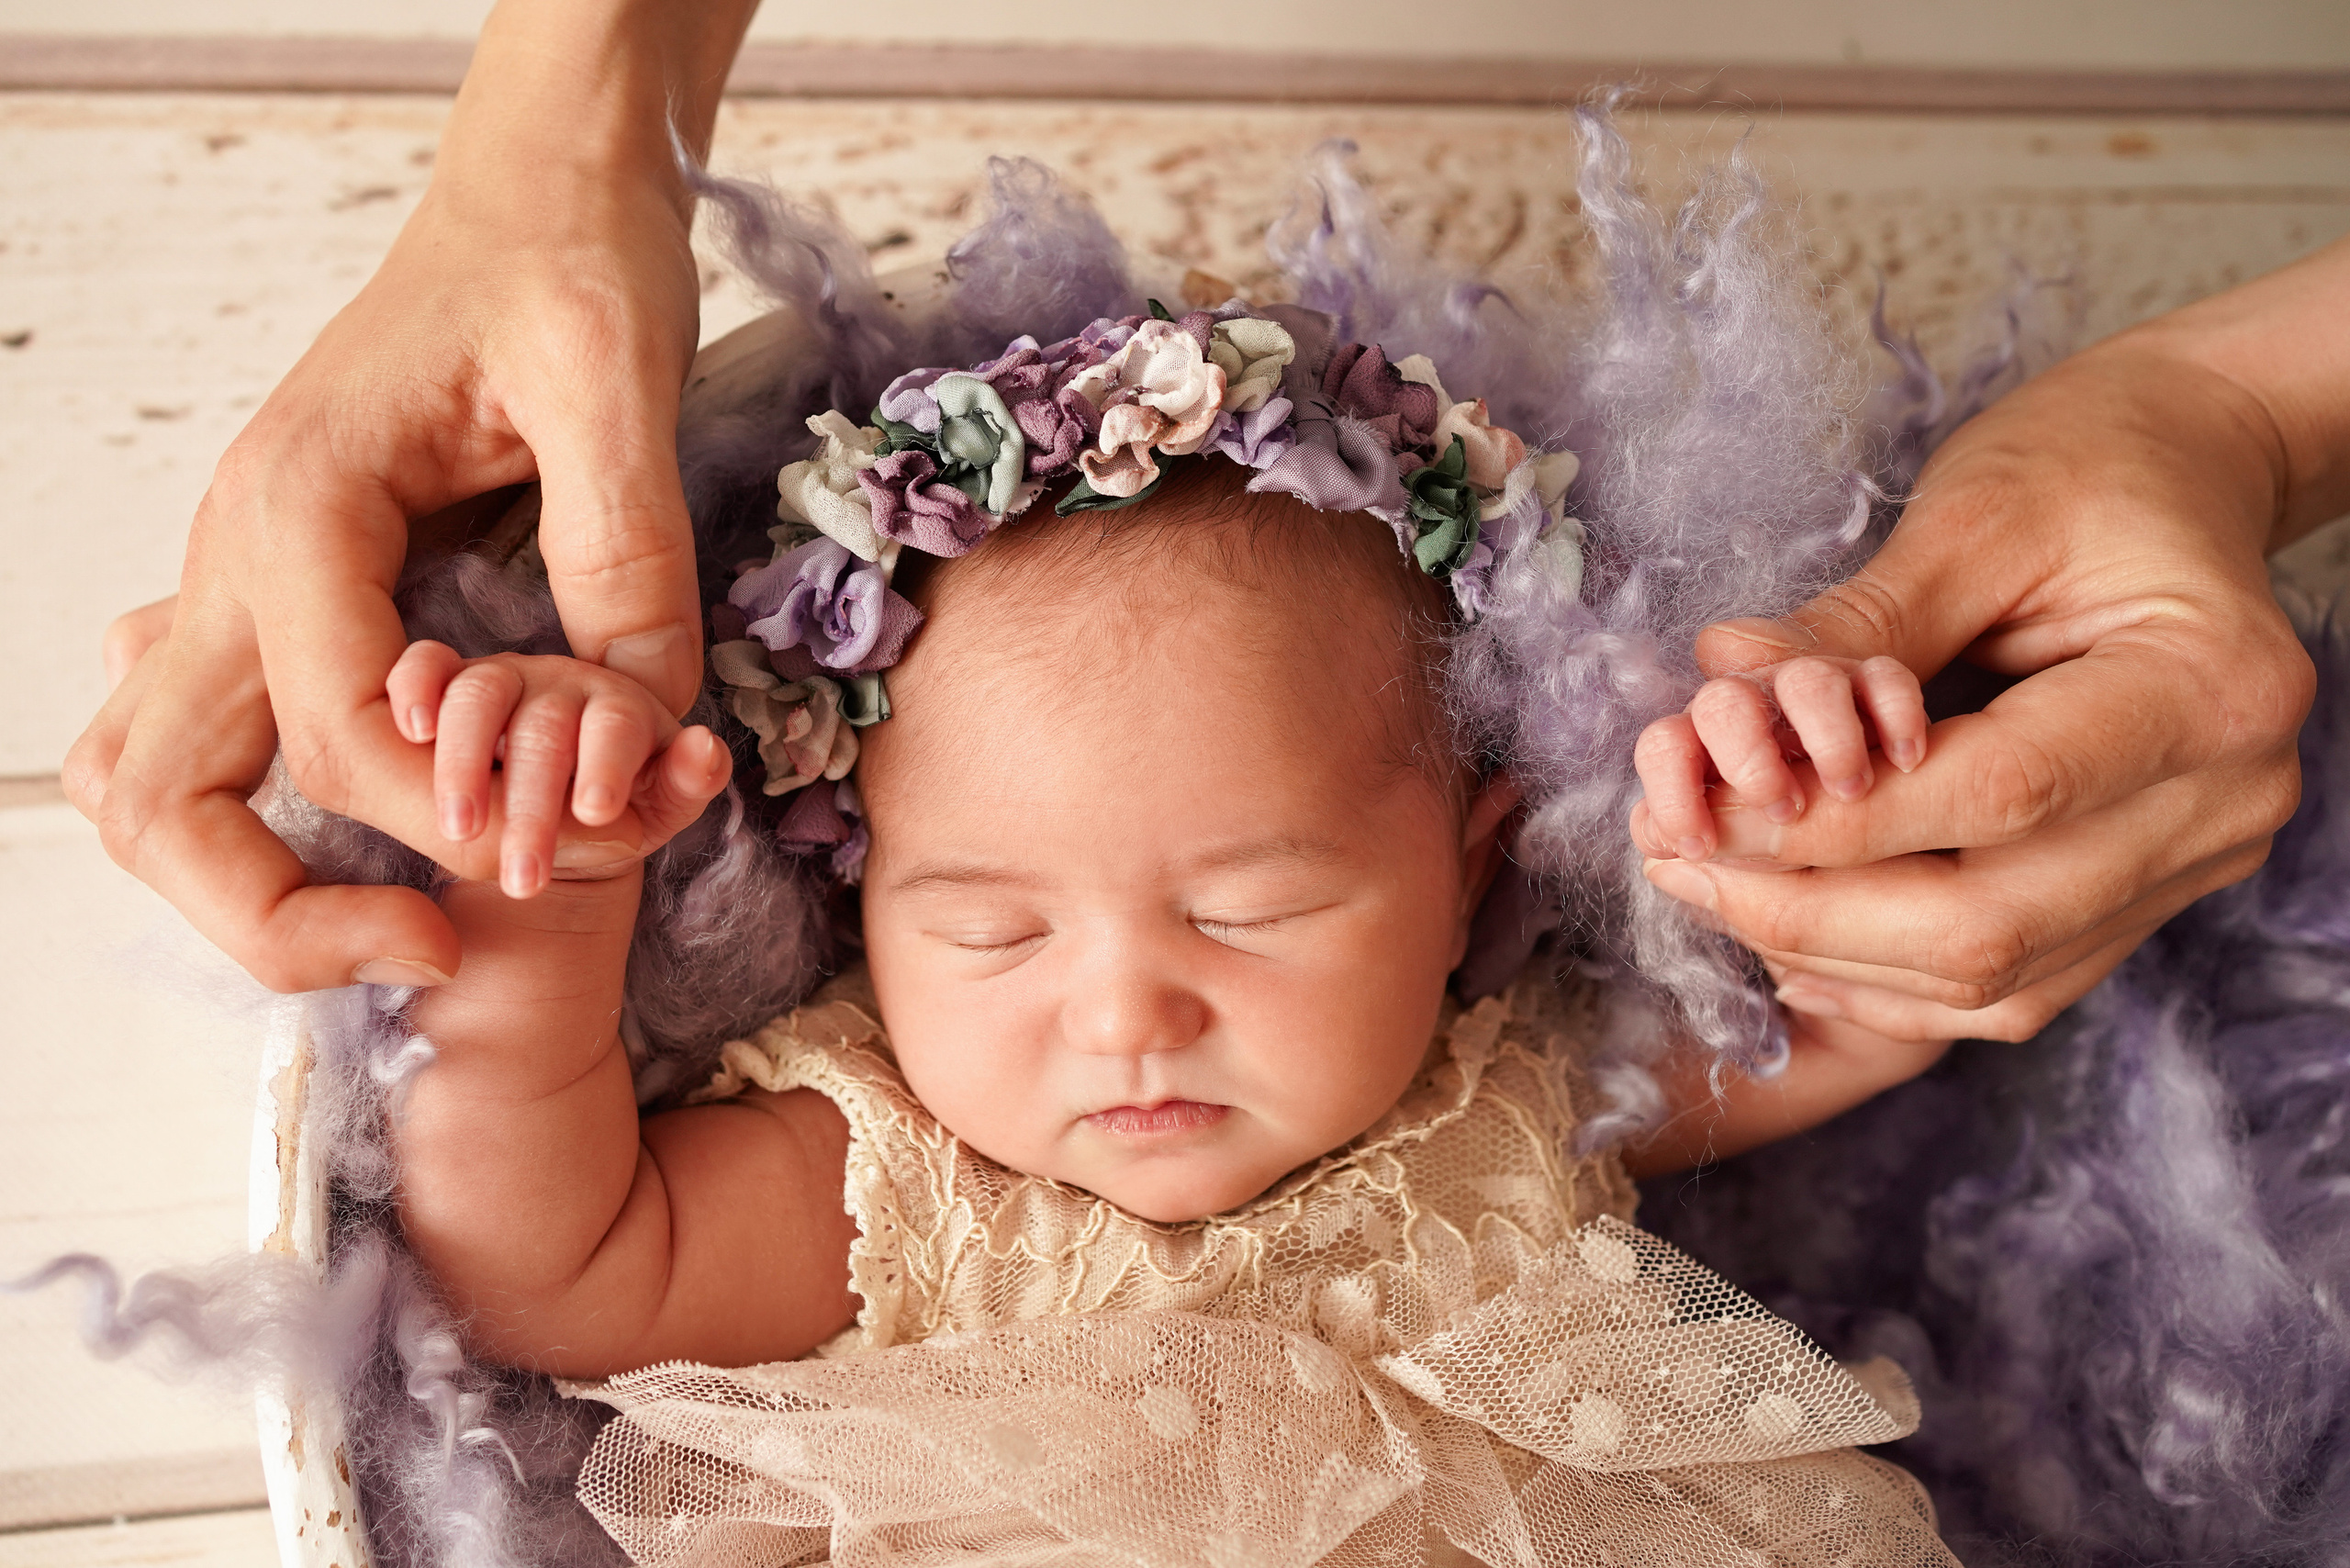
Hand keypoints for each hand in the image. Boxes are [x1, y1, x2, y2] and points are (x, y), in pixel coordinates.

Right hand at [61, 0, 756, 991]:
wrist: (539, 195)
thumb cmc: (569, 264)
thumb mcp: (621, 392)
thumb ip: (626, 561)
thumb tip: (649, 734)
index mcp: (298, 508)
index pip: (329, 731)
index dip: (442, 822)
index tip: (562, 855)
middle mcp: (236, 556)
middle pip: (160, 794)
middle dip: (277, 911)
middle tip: (436, 949)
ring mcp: (244, 581)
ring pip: (155, 776)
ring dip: (248, 879)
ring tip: (412, 920)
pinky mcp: (290, 597)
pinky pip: (222, 737)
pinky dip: (279, 817)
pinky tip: (415, 832)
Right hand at [385, 644, 730, 894]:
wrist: (555, 812)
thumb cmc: (615, 809)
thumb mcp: (658, 809)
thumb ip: (686, 784)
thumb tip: (707, 750)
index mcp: (619, 709)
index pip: (615, 726)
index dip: (606, 764)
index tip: (598, 812)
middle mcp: (560, 685)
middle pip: (543, 729)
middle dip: (532, 806)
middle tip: (525, 877)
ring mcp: (502, 678)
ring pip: (478, 698)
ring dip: (464, 765)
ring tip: (460, 832)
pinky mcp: (447, 682)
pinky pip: (425, 666)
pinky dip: (413, 687)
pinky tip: (410, 730)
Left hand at [1630, 236, 2349, 1042]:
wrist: (2187, 471)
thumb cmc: (2088, 466)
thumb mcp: (1972, 518)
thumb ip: (1856, 624)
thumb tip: (1722, 680)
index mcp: (2209, 687)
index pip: (1993, 796)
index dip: (1830, 826)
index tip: (1699, 821)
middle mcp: (2226, 797)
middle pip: (1991, 926)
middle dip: (1809, 914)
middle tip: (1675, 867)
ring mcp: (2198, 862)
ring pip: (1992, 983)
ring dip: (1834, 955)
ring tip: (1712, 891)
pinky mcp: (2149, 898)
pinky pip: (2010, 987)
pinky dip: (1889, 975)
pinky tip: (1793, 933)